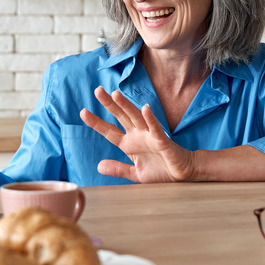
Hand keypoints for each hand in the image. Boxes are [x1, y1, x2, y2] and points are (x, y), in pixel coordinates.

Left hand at [79, 87, 195, 182]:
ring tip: (116, 94)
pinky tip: (145, 108)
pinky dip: (150, 118)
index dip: (97, 122)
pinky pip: (156, 128)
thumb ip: (118, 169)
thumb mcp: (135, 174)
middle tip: (98, 90)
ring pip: (136, 117)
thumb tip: (99, 166)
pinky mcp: (162, 140)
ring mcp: (150, 136)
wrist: (181, 174)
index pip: (109, 131)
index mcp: (129, 143)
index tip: (83, 112)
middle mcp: (137, 135)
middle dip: (110, 104)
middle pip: (121, 117)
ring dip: (127, 106)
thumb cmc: (160, 171)